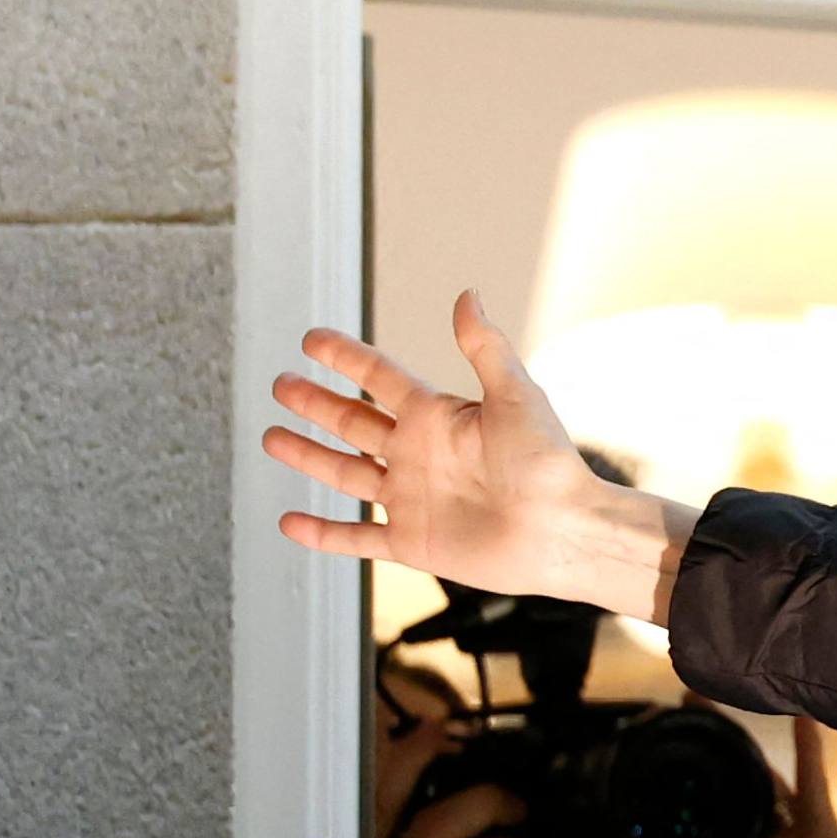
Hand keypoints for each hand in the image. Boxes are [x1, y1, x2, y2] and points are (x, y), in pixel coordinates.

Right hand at [263, 290, 695, 621]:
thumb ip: (485, 349)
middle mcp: (419, 456)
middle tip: (281, 384)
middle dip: (316, 404)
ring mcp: (411, 500)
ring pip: (345, 474)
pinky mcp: (412, 542)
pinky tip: (288, 521)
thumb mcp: (516, 397)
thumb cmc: (549, 464)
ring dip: (308, 455)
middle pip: (354, 423)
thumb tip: (467, 294)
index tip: (311, 339)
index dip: (346, 358)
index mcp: (439, 418)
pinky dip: (322, 533)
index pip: (380, 379)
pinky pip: (356, 537)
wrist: (565, 532)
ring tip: (271, 436)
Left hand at [563, 719, 836, 837]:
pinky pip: (815, 789)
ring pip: (770, 781)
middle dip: (714, 752)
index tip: (661, 754)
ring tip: (712, 697)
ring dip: (743, 741)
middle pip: (742, 791)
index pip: (718, 819)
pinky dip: (810, 751)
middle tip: (680, 708)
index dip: (692, 787)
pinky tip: (798, 714)